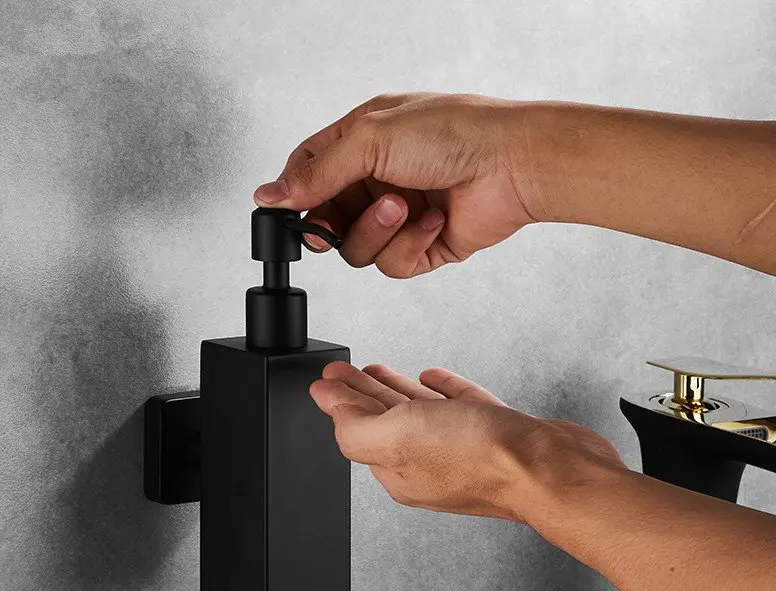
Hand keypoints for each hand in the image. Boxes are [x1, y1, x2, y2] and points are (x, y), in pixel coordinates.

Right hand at [253, 92, 537, 278]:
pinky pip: (393, 265)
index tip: (283, 211)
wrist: (513, 166)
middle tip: (337, 221)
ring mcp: (399, 217)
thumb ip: (317, 173)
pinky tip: (433, 221)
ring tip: (405, 207)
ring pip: (357, 249)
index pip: (308, 171)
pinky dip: (410, 246)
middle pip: (327, 220)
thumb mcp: (371, 139)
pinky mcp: (421, 247)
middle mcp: (377, 181)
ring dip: (377, 232)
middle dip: (335, 224)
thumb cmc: (454, 134)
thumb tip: (269, 195)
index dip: (293, 194)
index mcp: (361, 142)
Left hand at [309, 361, 626, 525]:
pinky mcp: (494, 434)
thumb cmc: (485, 460)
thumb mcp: (398, 438)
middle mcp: (428, 464)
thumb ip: (356, 427)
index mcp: (399, 470)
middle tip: (342, 372)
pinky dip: (440, 390)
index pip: (357, 430)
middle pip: (384, 421)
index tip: (326, 378)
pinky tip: (432, 378)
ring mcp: (462, 450)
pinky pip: (458, 406)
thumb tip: (329, 406)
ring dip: (393, 390)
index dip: (339, 400)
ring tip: (375, 371)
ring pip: (418, 413)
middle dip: (360, 393)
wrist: (553, 470)